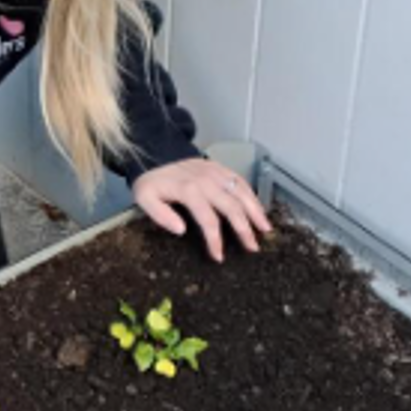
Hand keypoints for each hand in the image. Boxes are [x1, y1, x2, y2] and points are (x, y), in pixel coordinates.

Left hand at [133, 157, 272, 262]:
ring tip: (266, 229)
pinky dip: (252, 194)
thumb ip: (160, 215)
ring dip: (255, 211)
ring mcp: (215, 172)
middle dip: (245, 229)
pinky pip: (240, 180)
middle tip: (253, 247)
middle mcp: (206, 180)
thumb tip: (180, 230)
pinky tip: (258, 208)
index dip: (216, 240)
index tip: (219, 256)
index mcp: (189, 190)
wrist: (154, 154)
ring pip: (241, 192)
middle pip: (232, 207)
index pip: (208, 220)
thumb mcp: (145, 198)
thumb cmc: (151, 181)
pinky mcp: (219, 168)